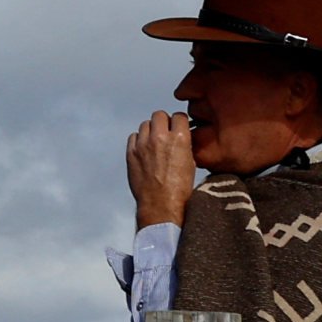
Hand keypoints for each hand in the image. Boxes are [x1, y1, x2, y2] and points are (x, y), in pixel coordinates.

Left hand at [127, 111, 195, 226]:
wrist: (161, 206)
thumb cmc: (179, 190)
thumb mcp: (191, 163)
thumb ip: (184, 145)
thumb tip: (180, 138)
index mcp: (179, 139)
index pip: (179, 116)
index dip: (179, 121)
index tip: (178, 126)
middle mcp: (160, 138)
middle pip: (159, 115)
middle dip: (163, 121)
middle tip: (165, 131)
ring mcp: (143, 144)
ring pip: (145, 124)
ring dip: (150, 130)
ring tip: (154, 142)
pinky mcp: (131, 152)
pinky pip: (133, 136)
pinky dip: (138, 140)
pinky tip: (144, 149)